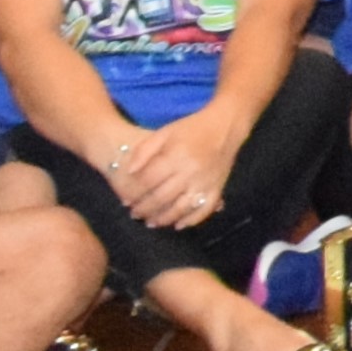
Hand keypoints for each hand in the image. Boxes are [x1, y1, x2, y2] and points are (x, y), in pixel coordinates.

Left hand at [116, 109, 248, 230]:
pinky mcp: (218, 188)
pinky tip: (179, 225)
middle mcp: (190, 172)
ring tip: (151, 222)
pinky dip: (191, 220)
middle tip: (134, 214)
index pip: (148, 181)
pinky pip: (204, 210)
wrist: (226, 125)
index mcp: (175, 157)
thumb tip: (130, 172)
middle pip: (162, 198)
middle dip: (144, 209)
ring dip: (163, 219)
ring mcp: (205, 183)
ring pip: (180, 208)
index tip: (125, 200)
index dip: (134, 193)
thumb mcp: (164, 132)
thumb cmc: (192, 128)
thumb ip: (144, 151)